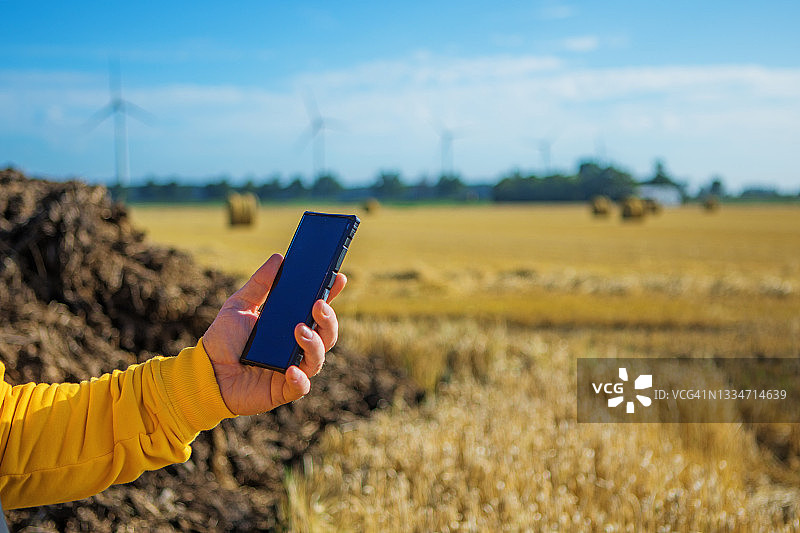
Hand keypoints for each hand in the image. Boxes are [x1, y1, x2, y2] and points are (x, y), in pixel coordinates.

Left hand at [202, 253, 346, 415]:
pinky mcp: (283, 390)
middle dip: (329, 319)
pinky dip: (300, 378)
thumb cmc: (223, 340)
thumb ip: (259, 284)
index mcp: (290, 325)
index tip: (338, 277)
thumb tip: (278, 258)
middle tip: (318, 305)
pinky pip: (301, 386)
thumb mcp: (238, 305)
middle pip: (327, 334)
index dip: (331, 295)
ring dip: (314, 343)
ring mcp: (293, 368)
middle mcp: (297, 347)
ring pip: (318, 358)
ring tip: (299, 330)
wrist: (205, 373)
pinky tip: (291, 369)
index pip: (318, 310)